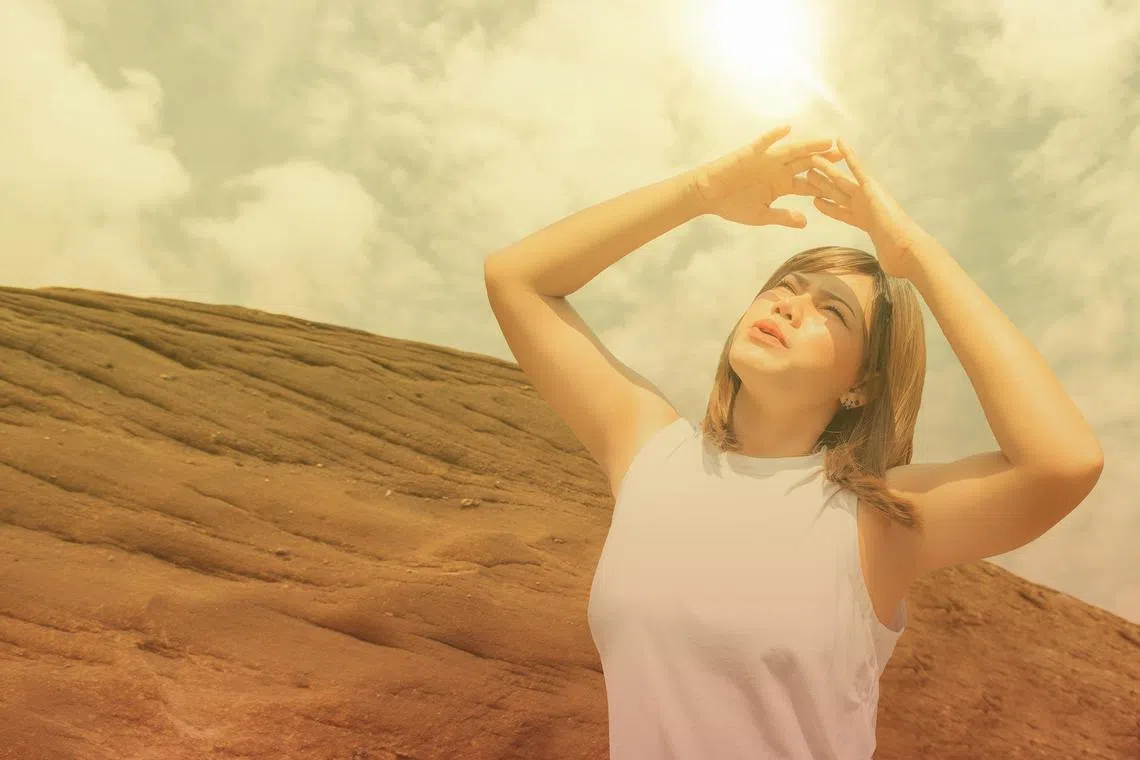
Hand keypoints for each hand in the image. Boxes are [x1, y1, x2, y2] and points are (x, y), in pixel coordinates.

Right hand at [689, 124, 840, 227]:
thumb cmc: (732, 205)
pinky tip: (787, 129)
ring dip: (808, 146)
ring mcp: (765, 160)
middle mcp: (776, 170)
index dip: (823, 185)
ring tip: (827, 142)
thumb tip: (806, 222)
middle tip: (843, 156)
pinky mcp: (750, 153)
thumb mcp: (761, 216)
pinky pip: (763, 142)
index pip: (806, 184)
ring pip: (791, 151)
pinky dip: (774, 135)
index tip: (843, 185)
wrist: (708, 195)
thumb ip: (783, 216)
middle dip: (823, 160)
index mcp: (780, 186)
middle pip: (804, 164)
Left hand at [803, 138, 931, 278]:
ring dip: (826, 168)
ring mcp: (866, 195)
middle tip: (805, 173)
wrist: (906, 249)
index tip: (814, 202)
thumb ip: (883, 258)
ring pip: (840, 179)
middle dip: (820, 184)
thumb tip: (889, 270)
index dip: (827, 206)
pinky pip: (857, 167)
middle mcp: (863, 205)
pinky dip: (848, 154)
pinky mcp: (871, 187)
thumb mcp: (885, 259)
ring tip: (811, 158)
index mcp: (864, 221)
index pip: (840, 212)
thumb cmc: (898, 257)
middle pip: (836, 193)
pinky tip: (838, 141)